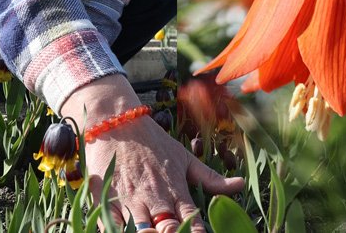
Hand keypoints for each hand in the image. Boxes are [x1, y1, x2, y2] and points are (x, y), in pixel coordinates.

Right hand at [63, 76, 244, 232]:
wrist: (117, 124)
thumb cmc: (154, 143)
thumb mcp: (185, 158)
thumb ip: (210, 178)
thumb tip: (241, 184)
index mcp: (175, 188)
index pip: (191, 218)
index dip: (197, 231)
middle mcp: (154, 197)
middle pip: (167, 228)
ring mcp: (129, 200)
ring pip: (140, 230)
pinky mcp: (104, 201)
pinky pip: (111, 225)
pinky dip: (118, 230)